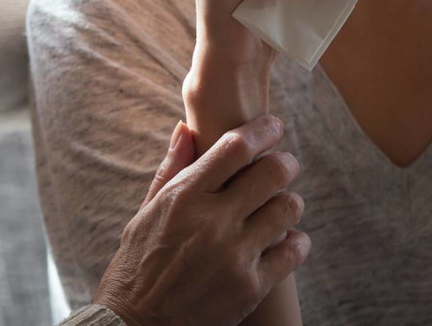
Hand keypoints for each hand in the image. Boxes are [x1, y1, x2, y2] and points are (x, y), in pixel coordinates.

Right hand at [94, 116, 308, 325]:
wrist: (136, 325)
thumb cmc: (138, 264)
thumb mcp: (146, 212)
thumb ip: (172, 169)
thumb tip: (186, 127)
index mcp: (184, 197)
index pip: (235, 147)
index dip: (262, 129)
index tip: (273, 125)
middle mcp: (212, 221)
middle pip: (273, 172)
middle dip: (284, 162)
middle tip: (284, 165)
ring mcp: (234, 255)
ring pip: (288, 208)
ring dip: (288, 202)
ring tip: (279, 206)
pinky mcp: (250, 287)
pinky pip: (294, 251)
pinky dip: (296, 242)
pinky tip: (284, 241)